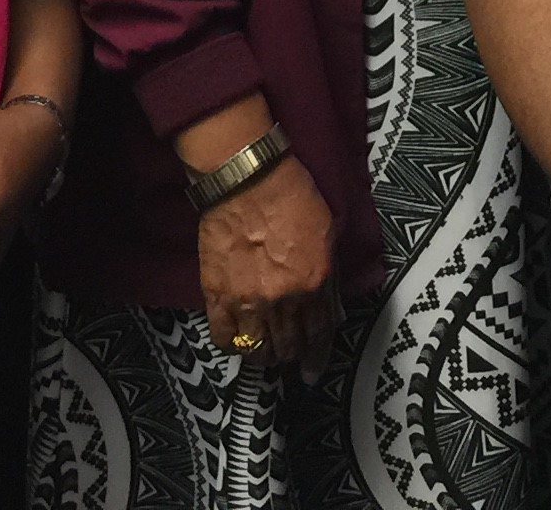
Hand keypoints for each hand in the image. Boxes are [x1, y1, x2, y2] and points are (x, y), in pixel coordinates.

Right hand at [196, 155, 339, 370]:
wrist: (248, 179)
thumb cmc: (292, 197)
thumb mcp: (328, 234)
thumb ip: (332, 279)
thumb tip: (333, 314)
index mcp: (315, 283)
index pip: (319, 334)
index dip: (317, 357)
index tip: (312, 372)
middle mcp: (284, 299)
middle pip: (289, 346)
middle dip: (291, 355)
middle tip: (288, 356)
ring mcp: (248, 300)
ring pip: (258, 349)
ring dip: (263, 355)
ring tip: (264, 351)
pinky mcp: (217, 295)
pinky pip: (223, 337)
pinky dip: (232, 345)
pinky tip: (238, 341)